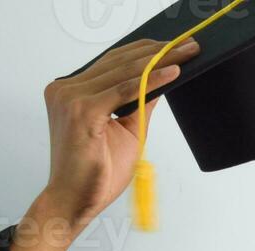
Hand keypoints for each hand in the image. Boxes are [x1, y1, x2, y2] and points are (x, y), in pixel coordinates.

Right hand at [37, 38, 202, 227]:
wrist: (73, 201)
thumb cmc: (95, 173)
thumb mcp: (127, 131)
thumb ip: (139, 103)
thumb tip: (162, 79)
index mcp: (71, 91)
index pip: (112, 62)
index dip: (144, 51)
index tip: (174, 46)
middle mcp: (66, 89)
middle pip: (119, 61)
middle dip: (157, 51)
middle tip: (188, 45)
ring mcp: (70, 98)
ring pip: (123, 72)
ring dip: (159, 61)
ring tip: (186, 54)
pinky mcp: (81, 111)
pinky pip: (124, 90)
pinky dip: (150, 80)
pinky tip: (172, 72)